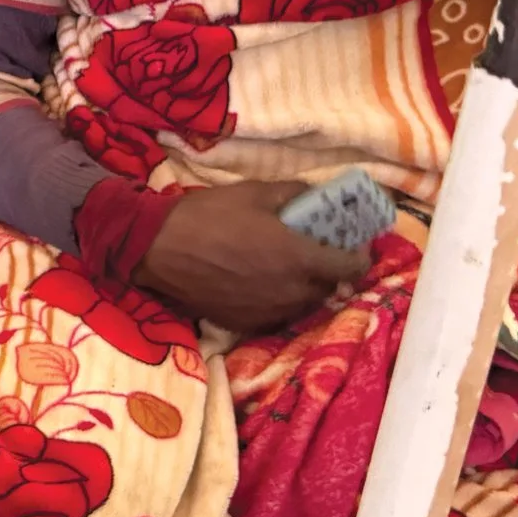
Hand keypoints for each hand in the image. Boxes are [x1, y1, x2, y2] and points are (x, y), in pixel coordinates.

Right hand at [133, 179, 369, 335]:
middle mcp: (291, 291)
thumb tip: (312, 195)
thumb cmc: (207, 216)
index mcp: (299, 257)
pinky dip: (277, 300)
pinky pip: (276, 314)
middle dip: (329, 271)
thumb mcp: (253, 192)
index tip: (353, 245)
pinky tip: (260, 283)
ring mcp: (268, 312)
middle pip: (330, 288)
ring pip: (303, 304)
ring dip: (303, 288)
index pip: (352, 267)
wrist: (157, 249)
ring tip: (286, 268)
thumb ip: (292, 193)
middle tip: (315, 252)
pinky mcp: (245, 324)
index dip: (359, 256)